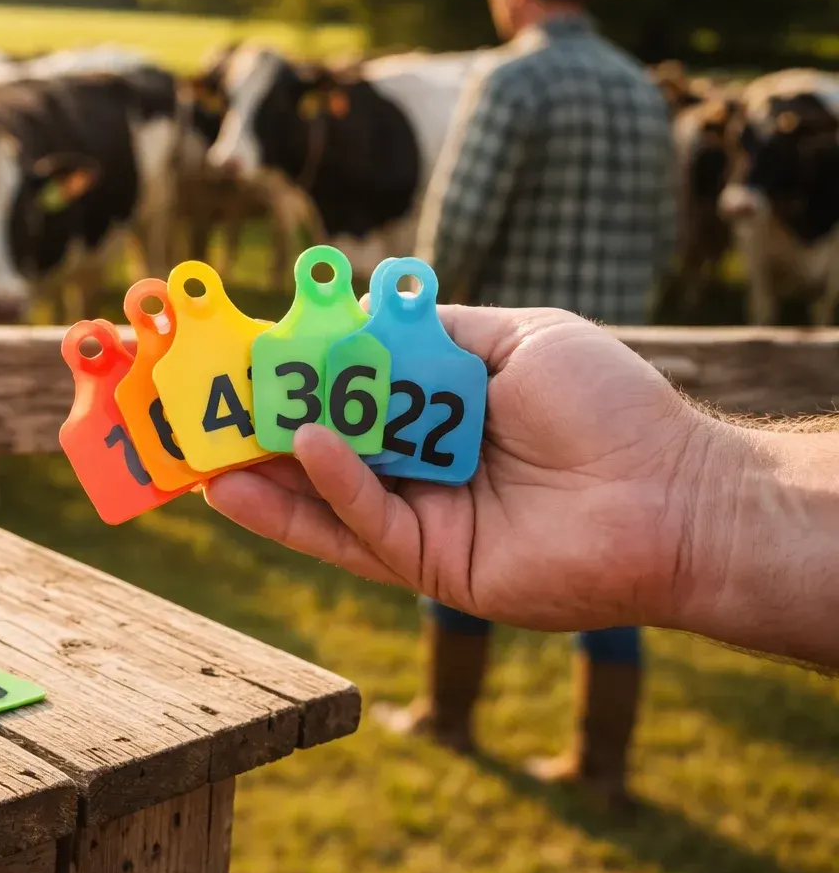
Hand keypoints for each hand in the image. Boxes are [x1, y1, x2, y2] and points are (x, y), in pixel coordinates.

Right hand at [205, 306, 711, 631]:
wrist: (676, 494)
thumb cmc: (610, 406)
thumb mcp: (516, 339)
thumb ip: (434, 331)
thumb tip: (362, 306)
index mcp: (436, 413)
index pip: (346, 395)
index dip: (294, 378)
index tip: (241, 356)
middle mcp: (419, 468)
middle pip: (321, 453)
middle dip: (259, 434)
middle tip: (196, 413)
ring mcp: (422, 520)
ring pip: (326, 500)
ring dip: (265, 478)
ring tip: (205, 458)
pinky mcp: (431, 566)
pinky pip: (366, 526)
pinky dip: (330, 488)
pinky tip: (305, 444)